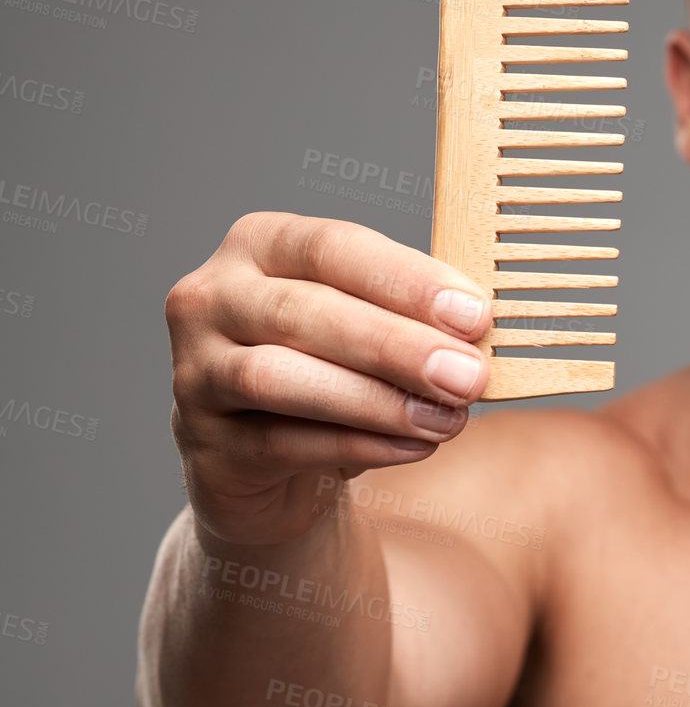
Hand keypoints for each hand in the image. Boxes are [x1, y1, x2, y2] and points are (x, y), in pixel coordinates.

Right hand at [166, 212, 492, 545]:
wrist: (268, 461)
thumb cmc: (331, 370)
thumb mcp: (369, 327)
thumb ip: (413, 318)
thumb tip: (479, 332)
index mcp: (260, 245)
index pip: (333, 247)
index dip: (408, 281)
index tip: (476, 315)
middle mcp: (212, 298)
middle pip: (305, 311)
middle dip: (398, 346)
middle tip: (469, 376)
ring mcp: (193, 372)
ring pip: (278, 378)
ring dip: (376, 400)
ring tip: (447, 419)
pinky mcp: (203, 444)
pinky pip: (280, 443)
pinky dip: (357, 445)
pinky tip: (413, 446)